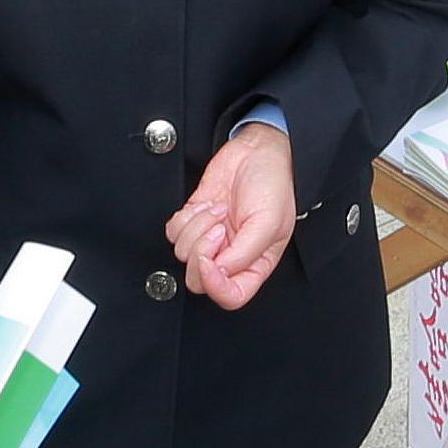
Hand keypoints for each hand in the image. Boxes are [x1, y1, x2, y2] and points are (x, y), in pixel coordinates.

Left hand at [167, 121, 299, 309]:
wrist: (257, 150)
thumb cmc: (273, 185)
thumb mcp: (269, 223)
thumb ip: (245, 254)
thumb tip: (218, 271)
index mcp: (255, 264)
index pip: (231, 296)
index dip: (215, 286)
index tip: (210, 261)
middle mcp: (230, 256)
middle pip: (199, 280)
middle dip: (202, 251)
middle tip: (218, 227)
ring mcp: (210, 239)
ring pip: (183, 254)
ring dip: (197, 227)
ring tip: (218, 209)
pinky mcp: (194, 220)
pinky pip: (173, 232)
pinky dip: (185, 218)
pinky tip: (207, 204)